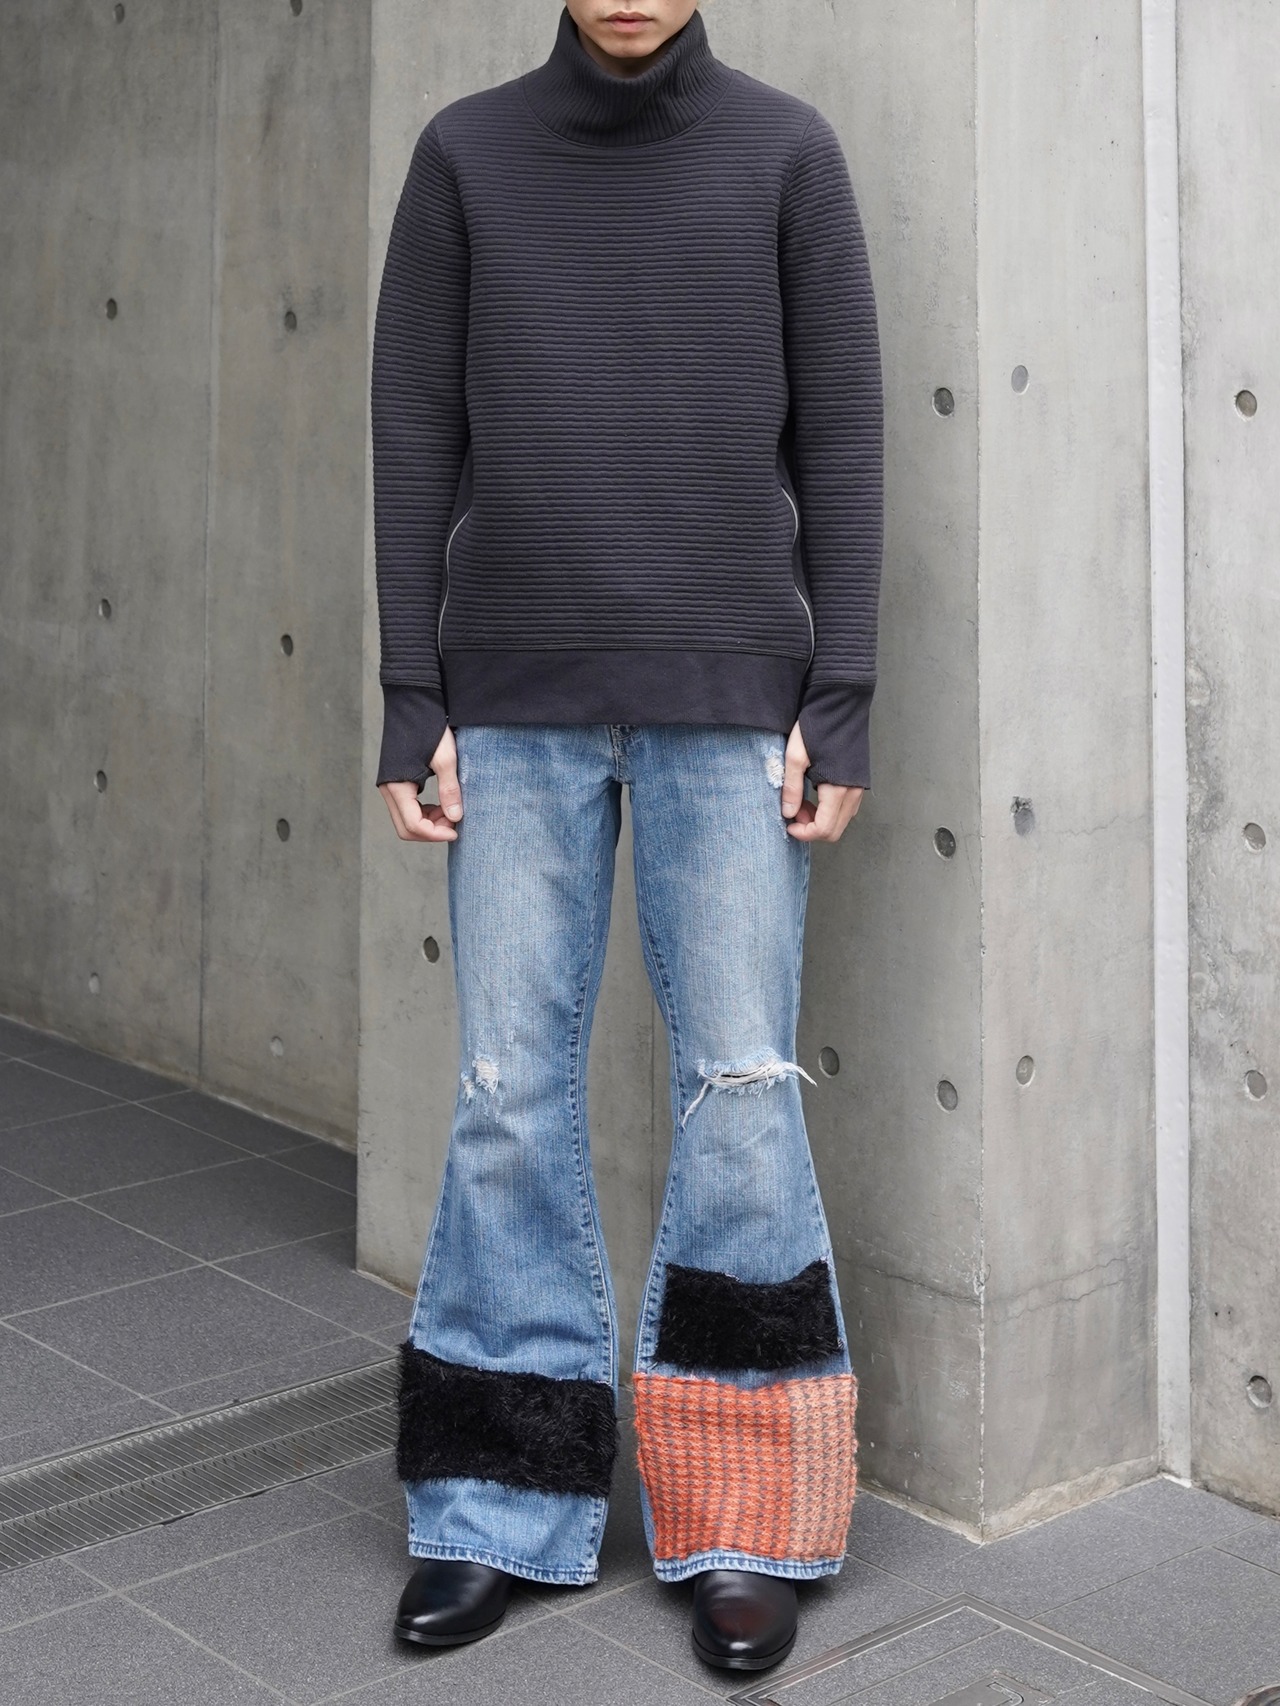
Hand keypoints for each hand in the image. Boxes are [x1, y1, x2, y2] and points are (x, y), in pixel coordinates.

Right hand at [378, 726, 462, 841]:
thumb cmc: (428, 727)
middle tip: (455, 822)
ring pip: (407, 819)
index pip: (413, 826)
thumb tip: (456, 817)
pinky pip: (408, 807)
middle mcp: (389, 789)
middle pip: (406, 828)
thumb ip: (450, 789)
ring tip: (451, 810)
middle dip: (431, 831)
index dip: (436, 834)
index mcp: (396, 786)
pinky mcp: (397, 780)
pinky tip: (442, 802)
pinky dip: (425, 811)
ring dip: (429, 822)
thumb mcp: (445, 759)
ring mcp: (391, 786)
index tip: (457, 830)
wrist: (412, 702)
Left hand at [780, 722, 862, 842]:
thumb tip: (787, 814)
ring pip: (841, 820)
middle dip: (811, 828)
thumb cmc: (818, 726)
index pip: (824, 829)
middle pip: (834, 831)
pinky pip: (845, 807)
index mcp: (838, 788)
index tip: (788, 825)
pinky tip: (814, 793)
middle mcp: (853, 792)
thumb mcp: (795, 756)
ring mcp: (859, 787)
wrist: (841, 704)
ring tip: (801, 801)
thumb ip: (791, 788)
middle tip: (793, 812)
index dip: (804, 833)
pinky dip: (829, 809)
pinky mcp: (858, 780)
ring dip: (820, 819)